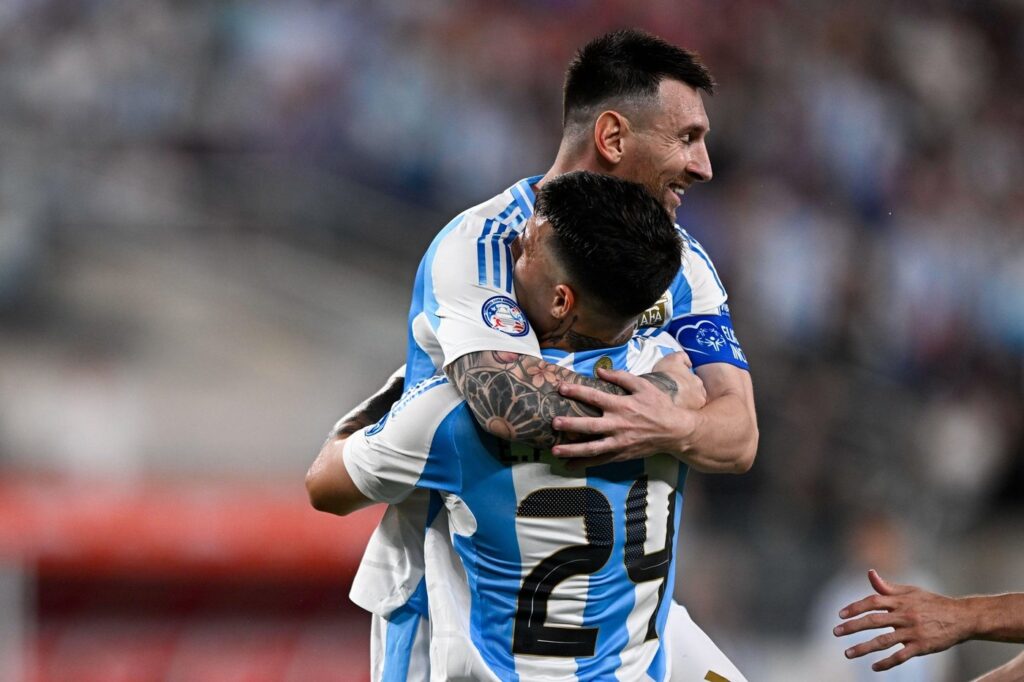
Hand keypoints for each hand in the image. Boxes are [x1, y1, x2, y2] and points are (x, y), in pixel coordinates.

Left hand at [550, 351, 703, 466]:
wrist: (675, 431)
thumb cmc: (659, 406)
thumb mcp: (644, 386)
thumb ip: (621, 377)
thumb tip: (599, 371)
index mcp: (622, 406)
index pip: (595, 397)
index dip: (577, 392)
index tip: (561, 388)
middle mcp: (618, 425)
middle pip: (590, 426)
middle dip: (570, 424)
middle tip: (554, 422)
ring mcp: (619, 443)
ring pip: (592, 448)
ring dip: (572, 450)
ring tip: (554, 450)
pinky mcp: (621, 455)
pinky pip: (599, 461)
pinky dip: (584, 464)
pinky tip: (568, 465)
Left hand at [833, 570, 969, 671]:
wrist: (962, 617)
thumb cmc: (933, 603)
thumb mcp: (911, 591)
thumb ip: (888, 587)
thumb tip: (869, 573)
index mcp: (900, 600)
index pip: (872, 602)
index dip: (855, 607)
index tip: (840, 614)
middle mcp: (905, 615)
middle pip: (873, 621)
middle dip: (852, 627)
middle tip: (835, 632)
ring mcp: (913, 632)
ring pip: (884, 641)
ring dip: (864, 648)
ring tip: (848, 653)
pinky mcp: (922, 646)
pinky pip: (901, 656)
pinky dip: (887, 663)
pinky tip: (874, 667)